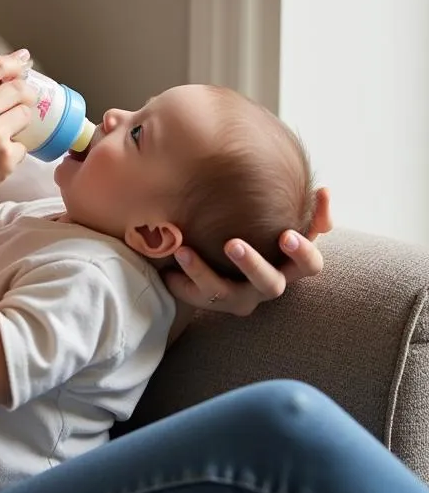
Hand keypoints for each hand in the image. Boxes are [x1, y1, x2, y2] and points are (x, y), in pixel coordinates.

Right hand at [0, 50, 36, 224]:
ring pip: (26, 115)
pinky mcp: (6, 159)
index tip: (24, 60)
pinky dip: (13, 149)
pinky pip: (22, 146)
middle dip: (23, 92)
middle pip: (19, 88)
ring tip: (5, 130)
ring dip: (19, 120)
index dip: (15, 61)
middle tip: (19, 100)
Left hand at [164, 187, 333, 316]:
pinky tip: (167, 264)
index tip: (286, 234)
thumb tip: (325, 191)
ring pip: (225, 293)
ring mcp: (240, 297)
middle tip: (232, 244)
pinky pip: (196, 297)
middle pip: (270, 284)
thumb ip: (308, 209)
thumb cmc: (260, 231)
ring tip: (183, 251)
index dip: (302, 253)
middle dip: (252, 265)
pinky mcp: (211, 301)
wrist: (220, 253)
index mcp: (290, 266)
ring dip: (204, 272)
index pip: (310, 266)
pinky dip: (181, 282)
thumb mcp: (281, 218)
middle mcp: (267, 285)